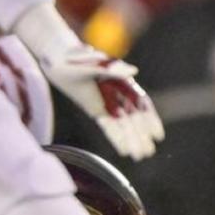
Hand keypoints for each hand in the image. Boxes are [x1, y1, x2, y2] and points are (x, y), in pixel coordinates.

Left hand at [42, 44, 166, 159]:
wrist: (57, 60)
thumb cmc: (76, 58)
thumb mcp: (93, 64)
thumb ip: (112, 70)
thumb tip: (134, 72)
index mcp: (124, 81)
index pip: (141, 103)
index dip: (150, 119)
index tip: (157, 135)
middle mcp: (120, 93)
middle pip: (134, 119)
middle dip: (141, 136)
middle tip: (148, 152)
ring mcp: (109, 103)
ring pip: (123, 125)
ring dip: (132, 140)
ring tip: (140, 156)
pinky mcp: (97, 110)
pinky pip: (109, 126)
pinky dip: (117, 138)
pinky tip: (124, 151)